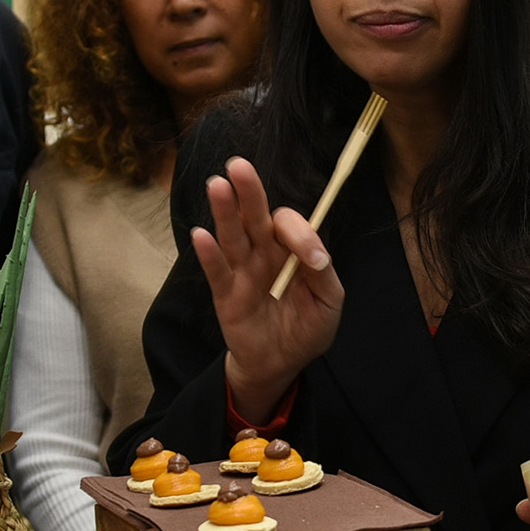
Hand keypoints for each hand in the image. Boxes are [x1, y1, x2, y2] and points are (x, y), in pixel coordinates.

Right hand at [189, 157, 344, 421]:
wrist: (282, 364)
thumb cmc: (307, 329)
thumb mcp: (329, 301)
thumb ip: (323, 273)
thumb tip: (313, 252)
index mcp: (290, 251)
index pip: (288, 225)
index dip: (298, 232)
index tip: (311, 258)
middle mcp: (264, 254)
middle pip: (255, 217)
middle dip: (248, 191)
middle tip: (238, 165)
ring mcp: (242, 272)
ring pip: (232, 236)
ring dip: (224, 212)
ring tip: (217, 185)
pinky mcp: (226, 294)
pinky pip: (216, 271)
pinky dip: (208, 254)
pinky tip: (201, 235)